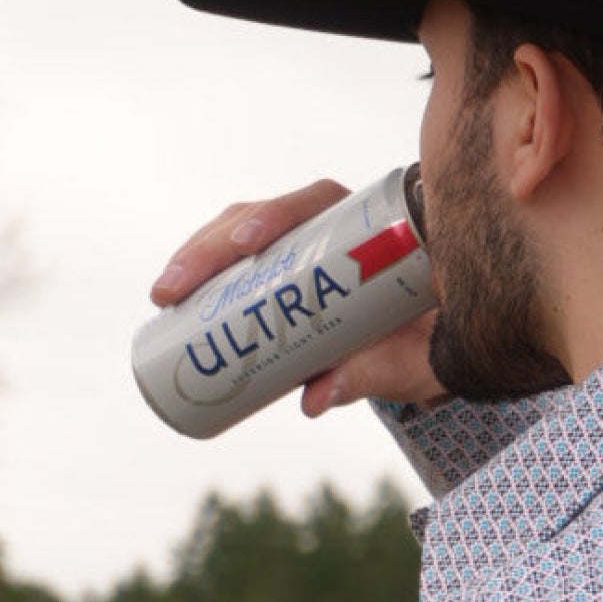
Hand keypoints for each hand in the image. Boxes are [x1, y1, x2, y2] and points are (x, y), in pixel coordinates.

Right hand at [149, 182, 448, 415]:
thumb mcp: (415, 363)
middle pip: (260, 217)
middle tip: (174, 290)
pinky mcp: (281, 272)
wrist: (437, 350)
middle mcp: (330, 225)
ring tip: (165, 298)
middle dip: (210, 248)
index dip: (276, 215)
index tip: (249, 245)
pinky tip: (175, 302)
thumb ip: (375, 374)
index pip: (316, 202)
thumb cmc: (433, 345)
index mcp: (370, 226)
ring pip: (238, 236)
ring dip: (196, 261)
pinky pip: (237, 265)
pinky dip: (205, 279)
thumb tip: (315, 399)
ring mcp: (301, 247)